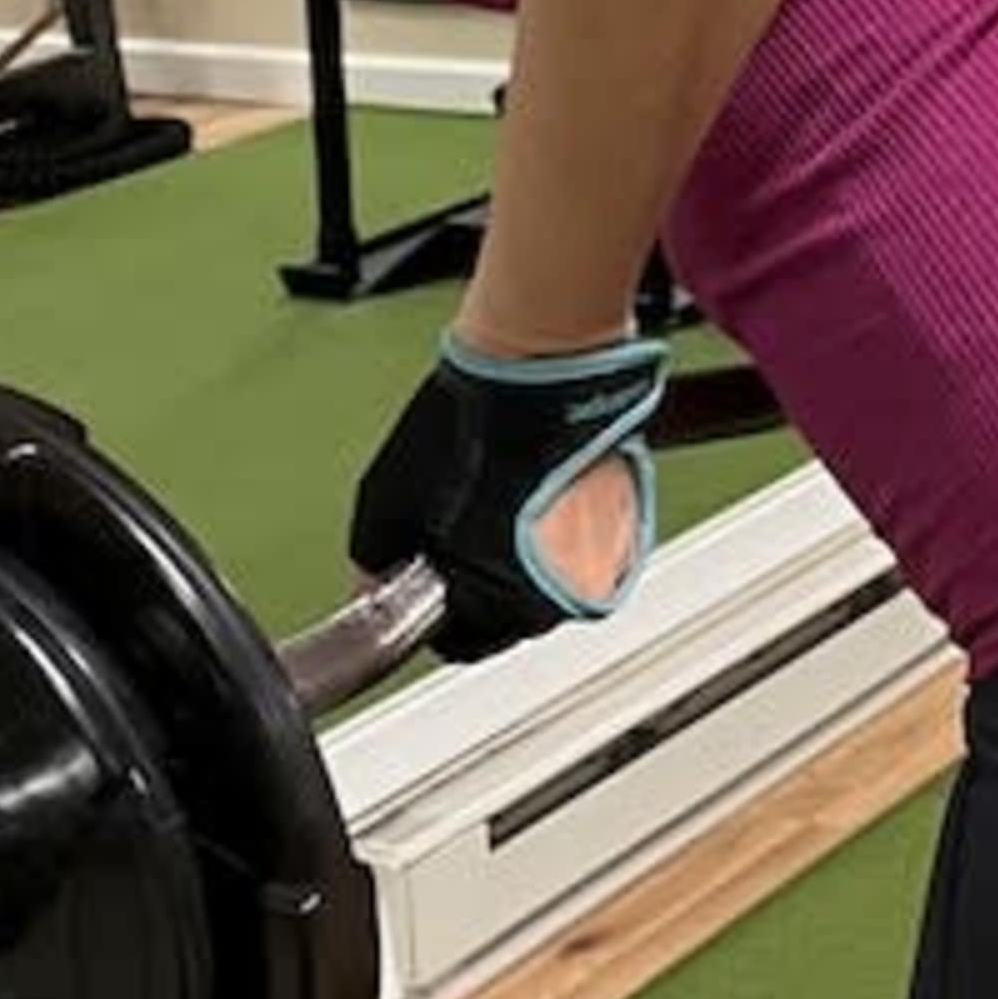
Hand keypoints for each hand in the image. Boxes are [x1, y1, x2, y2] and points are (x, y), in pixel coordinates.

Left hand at [348, 328, 671, 660]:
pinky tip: (531, 479)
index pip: (459, 644)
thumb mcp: (386, 500)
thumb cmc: (474, 417)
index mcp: (507, 606)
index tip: (421, 578)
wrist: (540, 354)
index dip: (429, 608)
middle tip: (454, 523)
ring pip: (545, 579)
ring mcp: (604, 558)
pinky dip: (556, 525)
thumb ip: (374, 561)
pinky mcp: (628, 518)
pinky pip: (580, 545)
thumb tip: (368, 585)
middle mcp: (566, 597)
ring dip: (518, 554)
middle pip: (506, 614)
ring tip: (495, 491)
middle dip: (476, 579)